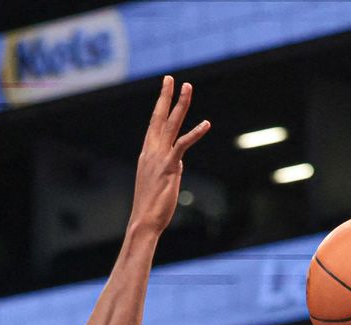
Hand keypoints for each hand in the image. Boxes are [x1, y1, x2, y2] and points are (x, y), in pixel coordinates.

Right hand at [130, 76, 209, 235]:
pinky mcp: (170, 166)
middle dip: (166, 96)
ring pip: (171, 124)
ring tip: (188, 87)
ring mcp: (159, 157)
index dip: (160, 106)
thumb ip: (169, 168)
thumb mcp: (159, 182)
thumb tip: (177, 164)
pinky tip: (206, 123)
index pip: (154, 124)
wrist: (144, 220)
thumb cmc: (151, 206)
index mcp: (147, 153)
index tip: (165, 91)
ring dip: (180, 104)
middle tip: (171, 78)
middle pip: (159, 117)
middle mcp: (151, 151)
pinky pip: (183, 145)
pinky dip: (195, 133)